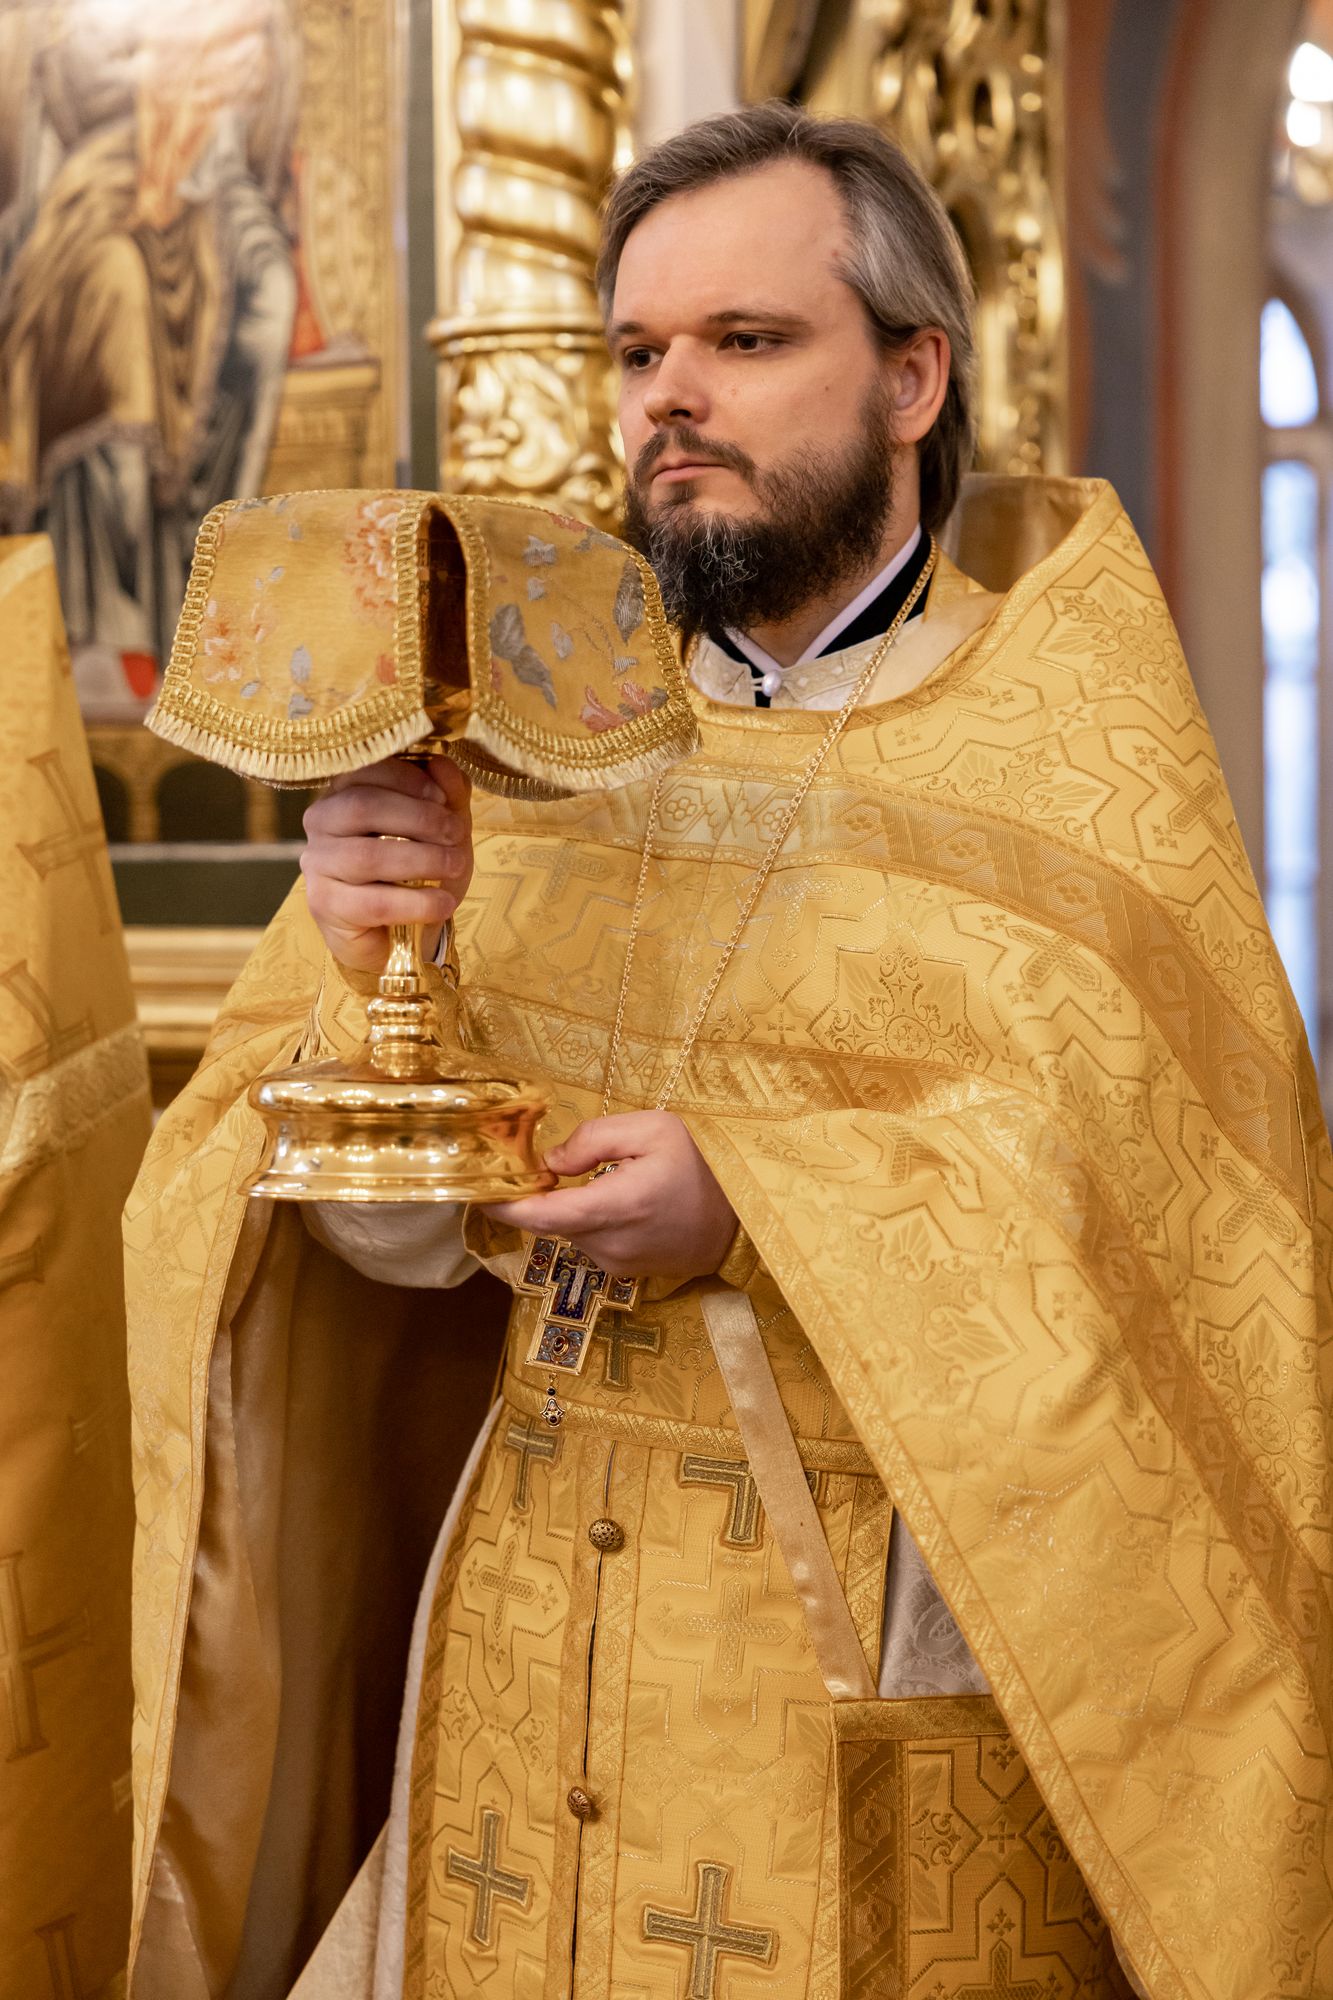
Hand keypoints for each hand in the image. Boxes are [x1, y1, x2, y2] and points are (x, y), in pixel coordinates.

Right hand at [301, 756, 471, 972]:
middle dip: (419, 818)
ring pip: (368, 856)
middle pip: (362, 807)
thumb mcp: (442, 829)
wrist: (400, 933)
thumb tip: (443, 764)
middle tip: (456, 833)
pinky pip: (373, 902)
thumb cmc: (418, 872)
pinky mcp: (325, 905)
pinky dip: (416, 903)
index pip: (366, 770)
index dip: (409, 779)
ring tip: (456, 866)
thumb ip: (447, 794)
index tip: (444, 798)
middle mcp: (321, 822)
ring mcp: (317, 864)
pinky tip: (443, 903)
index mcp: (344, 792)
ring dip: (422, 859)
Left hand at [485, 1112, 736, 1280]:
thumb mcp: (654, 1129)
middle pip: (551, 1222)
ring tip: (610, 1178)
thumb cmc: (703, 1166)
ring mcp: (616, 1263)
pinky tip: (623, 1202)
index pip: (541, 1216)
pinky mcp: (624, 1272)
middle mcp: (609, 1243)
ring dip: (574, 1207)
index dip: (503, 1205)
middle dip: (540, 1196)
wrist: (745, 1220)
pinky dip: (593, 1221)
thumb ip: (595, 1139)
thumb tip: (551, 1164)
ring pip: (572, 1231)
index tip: (478, 1189)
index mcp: (615, 1206)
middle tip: (541, 1165)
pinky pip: (592, 1242)